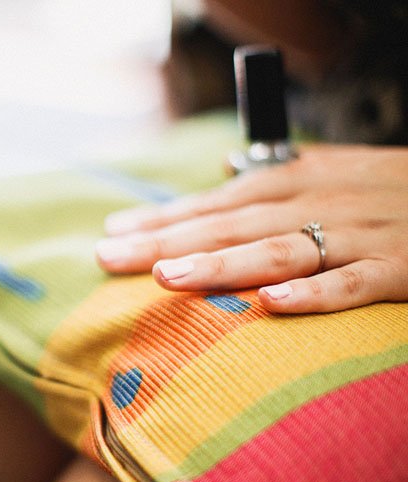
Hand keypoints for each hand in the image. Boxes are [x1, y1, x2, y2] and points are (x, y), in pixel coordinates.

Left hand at [95, 145, 407, 313]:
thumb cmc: (395, 186)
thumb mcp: (335, 168)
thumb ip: (278, 172)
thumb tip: (225, 168)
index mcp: (297, 181)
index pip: (215, 200)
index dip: (163, 216)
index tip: (113, 231)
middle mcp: (318, 203)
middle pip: (230, 224)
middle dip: (166, 241)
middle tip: (110, 256)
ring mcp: (358, 234)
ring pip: (279, 249)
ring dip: (222, 263)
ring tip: (168, 277)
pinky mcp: (401, 266)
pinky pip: (354, 282)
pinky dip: (316, 293)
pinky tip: (273, 306)